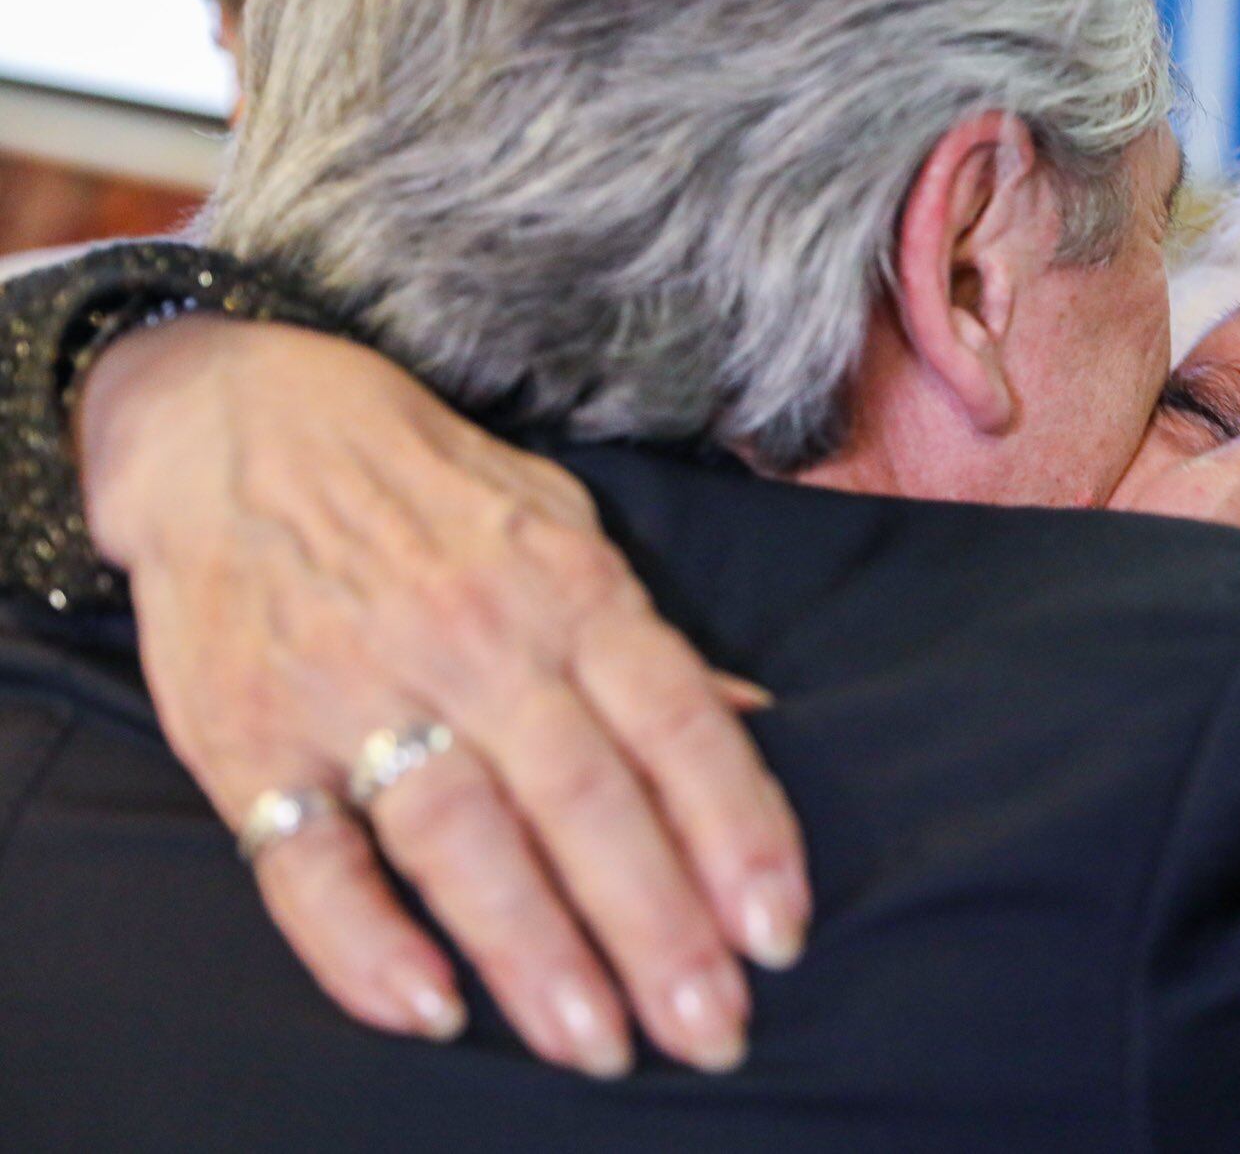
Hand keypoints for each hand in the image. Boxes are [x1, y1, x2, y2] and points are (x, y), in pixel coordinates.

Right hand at [76, 316, 809, 1077]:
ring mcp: (355, 687)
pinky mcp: (247, 739)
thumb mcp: (562, 524)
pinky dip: (362, 940)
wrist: (237, 419)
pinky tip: (428, 1006)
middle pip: (582, 798)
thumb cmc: (430, 489)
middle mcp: (472, 637)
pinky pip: (305, 861)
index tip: (779, 932)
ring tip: (596, 1044)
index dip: (736, 830)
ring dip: (534, 950)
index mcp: (568, 587)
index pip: (673, 723)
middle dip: (654, 925)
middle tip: (709, 1028)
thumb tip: (750, 720)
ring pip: (461, 837)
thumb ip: (648, 637)